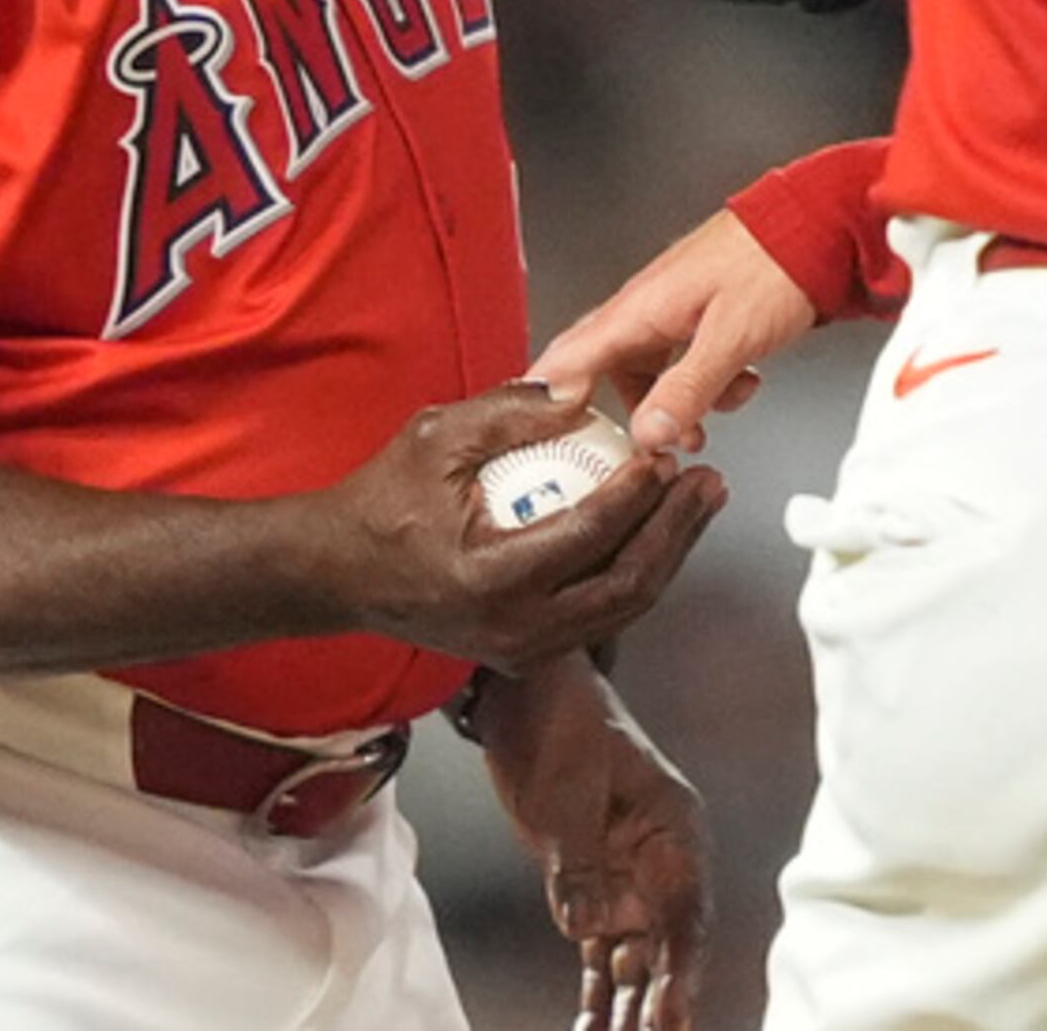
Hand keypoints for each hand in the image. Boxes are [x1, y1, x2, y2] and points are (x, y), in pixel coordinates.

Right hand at [294, 384, 724, 664]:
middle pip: (626, 587)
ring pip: (621, 609)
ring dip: (667, 554)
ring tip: (696, 503)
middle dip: (677, 531)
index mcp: (492, 579)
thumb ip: (511, 412)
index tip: (664, 453)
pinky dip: (634, 573)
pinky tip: (654, 532)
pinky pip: (600, 615)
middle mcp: (515, 630)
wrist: (340, 571)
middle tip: (706, 483)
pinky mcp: (527, 652)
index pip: (590, 536)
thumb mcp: (438, 436)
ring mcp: (523, 650)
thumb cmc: (381, 502)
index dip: (640, 494)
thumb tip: (582, 393)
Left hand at [473, 658, 707, 1030]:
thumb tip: (584, 930)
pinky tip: (590, 1027)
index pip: (688, 912)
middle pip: (670, 948)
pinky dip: (596, 991)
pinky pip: (601, 953)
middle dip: (662, 1003)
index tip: (672, 1015)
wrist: (527, 698)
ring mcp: (630, 881)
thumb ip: (576, 866)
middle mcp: (662, 865)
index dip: (684, 970)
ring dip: (629, 1008)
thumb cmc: (561, 729)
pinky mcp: (594, 891)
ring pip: (638, 960)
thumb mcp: (566, 795)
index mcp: (676, 831)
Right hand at [536, 209, 821, 452]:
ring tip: (698, 431)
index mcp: (638, 308)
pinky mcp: (699, 317)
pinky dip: (703, 387)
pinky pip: (682, 363)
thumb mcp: (731, 337)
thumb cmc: (776, 261)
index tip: (534, 442)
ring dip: (670, 406)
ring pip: (648, 372)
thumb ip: (688, 387)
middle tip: (621, 455)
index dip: (541, 402)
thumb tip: (648, 433)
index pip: (567, 359)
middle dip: (610, 417)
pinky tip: (736, 390)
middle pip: (601, 372)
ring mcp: (671, 311)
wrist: (820, 226)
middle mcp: (645, 308)